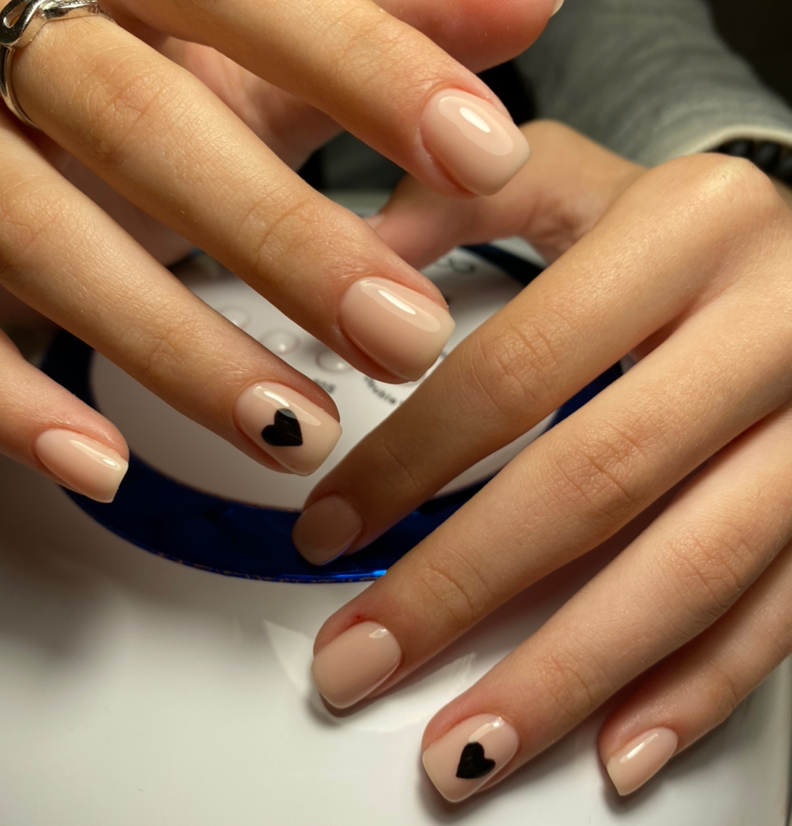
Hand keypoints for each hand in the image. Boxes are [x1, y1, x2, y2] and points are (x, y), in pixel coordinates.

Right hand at [0, 0, 554, 501]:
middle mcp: (7, 34)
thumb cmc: (120, 46)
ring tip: (298, 433)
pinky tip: (104, 465)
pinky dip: (14, 402)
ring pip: (47, 239)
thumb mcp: (242, 28)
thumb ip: (373, 21)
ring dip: (182, 353)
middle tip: (406, 337)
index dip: (370, 70)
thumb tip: (526, 7)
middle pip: (144, 124)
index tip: (483, 153)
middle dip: (286, 241)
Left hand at [296, 121, 791, 799]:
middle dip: (465, 589)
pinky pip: (776, 610)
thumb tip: (353, 276)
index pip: (518, 365)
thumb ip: (456, 206)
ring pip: (689, 568)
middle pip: (597, 480)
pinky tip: (612, 744)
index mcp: (686, 229)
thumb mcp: (575, 177)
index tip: (329, 532)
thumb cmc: (680, 225)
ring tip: (467, 746)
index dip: (412, 461)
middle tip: (364, 661)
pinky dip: (691, 689)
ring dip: (566, 674)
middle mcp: (769, 323)